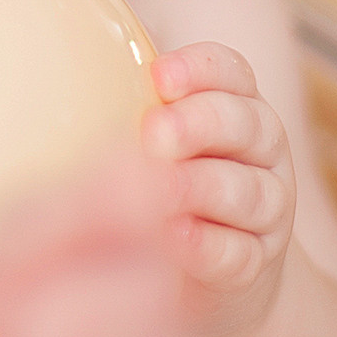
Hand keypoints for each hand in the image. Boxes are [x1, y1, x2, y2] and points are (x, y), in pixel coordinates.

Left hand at [141, 41, 295, 336]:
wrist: (205, 277)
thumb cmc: (163, 186)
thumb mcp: (148, 140)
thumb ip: (127, 100)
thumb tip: (69, 58)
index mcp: (236, 106)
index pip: (232, 72)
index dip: (201, 69)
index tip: (159, 76)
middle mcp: (261, 152)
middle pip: (246, 124)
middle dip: (199, 124)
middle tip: (154, 133)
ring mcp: (266, 209)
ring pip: (248, 190)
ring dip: (200, 186)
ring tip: (158, 190)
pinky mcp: (256, 264)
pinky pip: (240, 252)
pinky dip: (206, 245)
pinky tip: (172, 237)